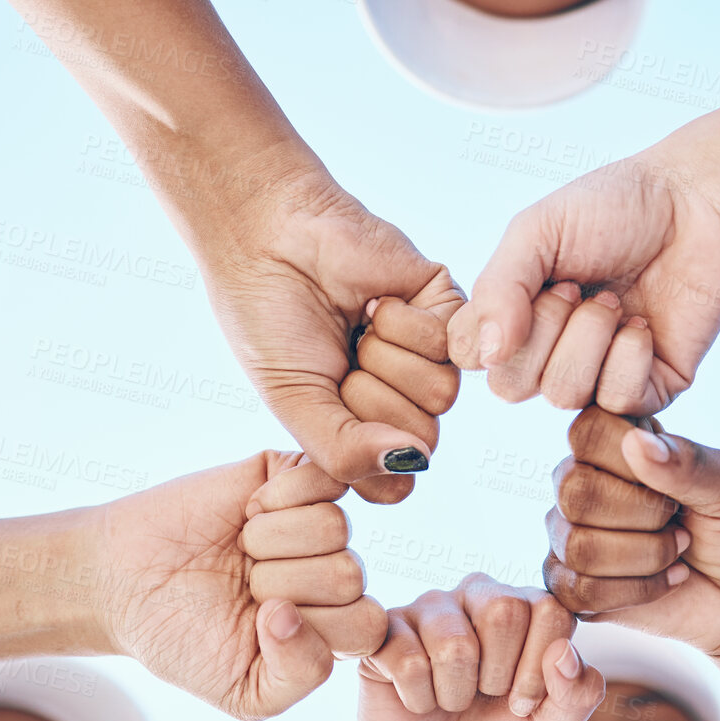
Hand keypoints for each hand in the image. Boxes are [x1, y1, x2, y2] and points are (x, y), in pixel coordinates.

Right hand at [92, 452, 386, 720]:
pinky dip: (279, 496)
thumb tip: (296, 612)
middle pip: (350, 575)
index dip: (315, 626)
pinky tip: (248, 511)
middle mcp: (332, 572)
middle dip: (280, 584)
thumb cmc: (183, 640)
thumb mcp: (246, 693)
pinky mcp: (294, 475)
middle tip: (243, 584)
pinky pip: (326, 476)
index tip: (262, 624)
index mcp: (333, 627)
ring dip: (270, 542)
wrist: (120, 582)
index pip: (369, 625)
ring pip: (334, 526)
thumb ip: (299, 674)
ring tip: (240, 549)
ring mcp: (316, 521)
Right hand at [203, 171, 464, 504]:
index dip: (360, 453)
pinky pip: (450, 347)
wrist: (269, 239)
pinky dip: (403, 326)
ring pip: (441, 398)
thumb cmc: (269, 320)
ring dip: (385, 361)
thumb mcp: (294, 403)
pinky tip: (374, 303)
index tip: (322, 408)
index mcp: (362, 427)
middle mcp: (400, 397)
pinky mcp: (446, 309)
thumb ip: (344, 453)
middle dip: (368, 400)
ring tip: (355, 328)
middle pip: (422, 439)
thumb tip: (416, 464)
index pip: (395, 481)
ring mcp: (426, 355)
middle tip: (337, 358)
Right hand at [352, 575, 603, 720]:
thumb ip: (577, 696)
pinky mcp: (384, 632)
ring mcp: (429, 608)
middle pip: (504, 610)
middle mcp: (478, 595)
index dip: (538, 671)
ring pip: (454, 643)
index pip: (550, 610)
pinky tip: (416, 702)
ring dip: (455, 695)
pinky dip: (418, 700)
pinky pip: (408, 661)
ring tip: (449, 702)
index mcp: (526, 608)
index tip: (522, 703)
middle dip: (498, 677)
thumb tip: (566, 653)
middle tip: (484, 699)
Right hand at [448, 154, 719, 414]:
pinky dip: (628, 355)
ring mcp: (596, 376)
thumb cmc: (616, 208)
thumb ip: (499, 287)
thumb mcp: (537, 231)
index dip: (490, 327)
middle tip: (577, 286)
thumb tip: (488, 353)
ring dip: (590, 338)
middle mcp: (548, 354)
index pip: (469, 356)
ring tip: (614, 300)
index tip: (530, 280)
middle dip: (545, 329)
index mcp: (512, 316)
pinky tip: (642, 322)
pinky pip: (617, 400)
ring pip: (564, 395)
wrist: (699, 204)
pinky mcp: (647, 390)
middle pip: (512, 387)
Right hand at [543, 407, 719, 661]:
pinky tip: (663, 581)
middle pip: (576, 492)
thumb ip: (688, 462)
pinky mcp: (570, 585)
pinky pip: (578, 591)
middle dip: (646, 516)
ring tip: (676, 550)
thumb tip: (638, 444)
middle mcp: (582, 482)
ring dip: (647, 556)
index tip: (673, 480)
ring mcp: (569, 534)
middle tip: (678, 520)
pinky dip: (637, 590)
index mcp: (616, 442)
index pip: (587, 431)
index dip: (631, 461)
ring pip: (579, 546)